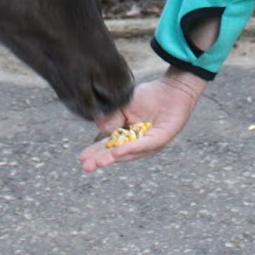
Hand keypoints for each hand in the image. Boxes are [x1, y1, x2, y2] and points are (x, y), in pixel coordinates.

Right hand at [77, 68, 206, 171]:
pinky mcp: (161, 139)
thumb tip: (98, 127)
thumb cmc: (150, 96)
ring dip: (113, 158)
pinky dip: (131, 149)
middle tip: (86, 167)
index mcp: (128, 136)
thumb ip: (112, 117)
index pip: (109, 145)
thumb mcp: (125, 106)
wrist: (172, 88)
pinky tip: (118, 152)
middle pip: (118, 154)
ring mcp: (150, 143)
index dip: (96, 152)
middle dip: (102, 160)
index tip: (81, 158)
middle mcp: (139, 143)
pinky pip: (144, 145)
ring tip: (98, 162)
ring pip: (130, 153)